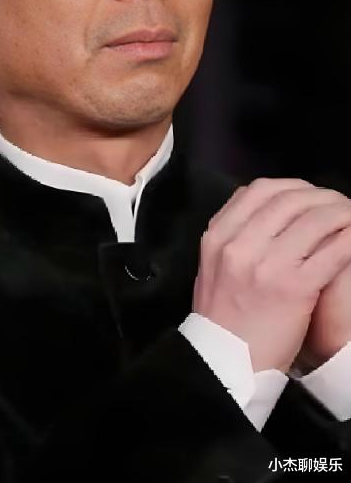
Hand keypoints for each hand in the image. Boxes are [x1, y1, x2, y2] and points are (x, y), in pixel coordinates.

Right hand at [193, 178, 350, 372]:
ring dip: (341, 213)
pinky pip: (334, 250)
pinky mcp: (295, 287)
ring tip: (350, 217)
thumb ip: (231, 235)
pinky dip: (350, 238)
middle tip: (337, 203)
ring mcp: (267, 265)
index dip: (290, 186)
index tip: (307, 193)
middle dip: (320, 197)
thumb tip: (259, 208)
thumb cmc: (222, 316)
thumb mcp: (210, 266)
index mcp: (218, 237)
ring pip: (315, 220)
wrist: (226, 361)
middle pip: (289, 200)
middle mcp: (240, 245)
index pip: (258, 191)